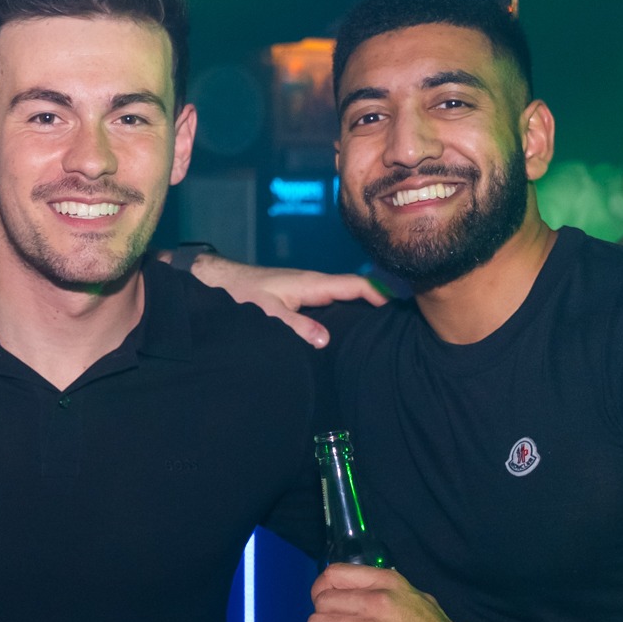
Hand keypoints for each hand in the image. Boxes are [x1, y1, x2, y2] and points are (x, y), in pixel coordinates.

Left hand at [186, 256, 386, 347]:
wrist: (222, 282)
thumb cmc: (242, 293)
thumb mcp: (268, 313)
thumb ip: (296, 326)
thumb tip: (326, 339)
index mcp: (311, 283)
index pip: (354, 284)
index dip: (378, 294)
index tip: (399, 308)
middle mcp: (314, 283)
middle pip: (354, 289)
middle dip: (377, 300)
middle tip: (401, 321)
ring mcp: (308, 289)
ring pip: (343, 295)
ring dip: (362, 305)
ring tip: (383, 326)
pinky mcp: (301, 297)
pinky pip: (331, 301)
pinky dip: (346, 309)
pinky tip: (350, 326)